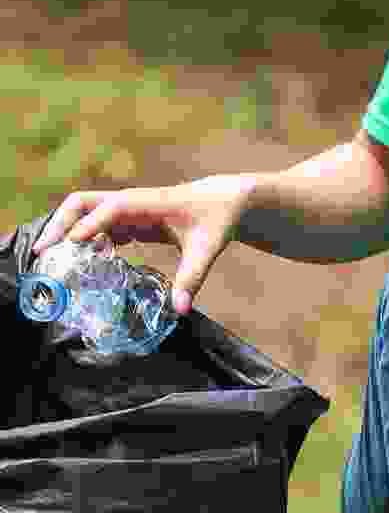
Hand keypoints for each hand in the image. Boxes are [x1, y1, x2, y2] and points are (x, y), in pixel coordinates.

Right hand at [32, 174, 258, 315]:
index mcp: (146, 203)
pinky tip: (80, 264)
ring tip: (53, 261)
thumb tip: (180, 310)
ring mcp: (127, 210)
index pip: (111, 209)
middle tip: (43, 251)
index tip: (72, 244)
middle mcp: (131, 202)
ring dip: (66, 232)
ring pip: (84, 214)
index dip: (91, 224)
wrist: (222, 203)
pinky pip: (98, 228)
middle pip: (82, 203)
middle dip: (60, 223)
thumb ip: (192, 279)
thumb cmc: (215, 221)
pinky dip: (84, 241)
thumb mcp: (207, 250)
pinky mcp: (130, 221)